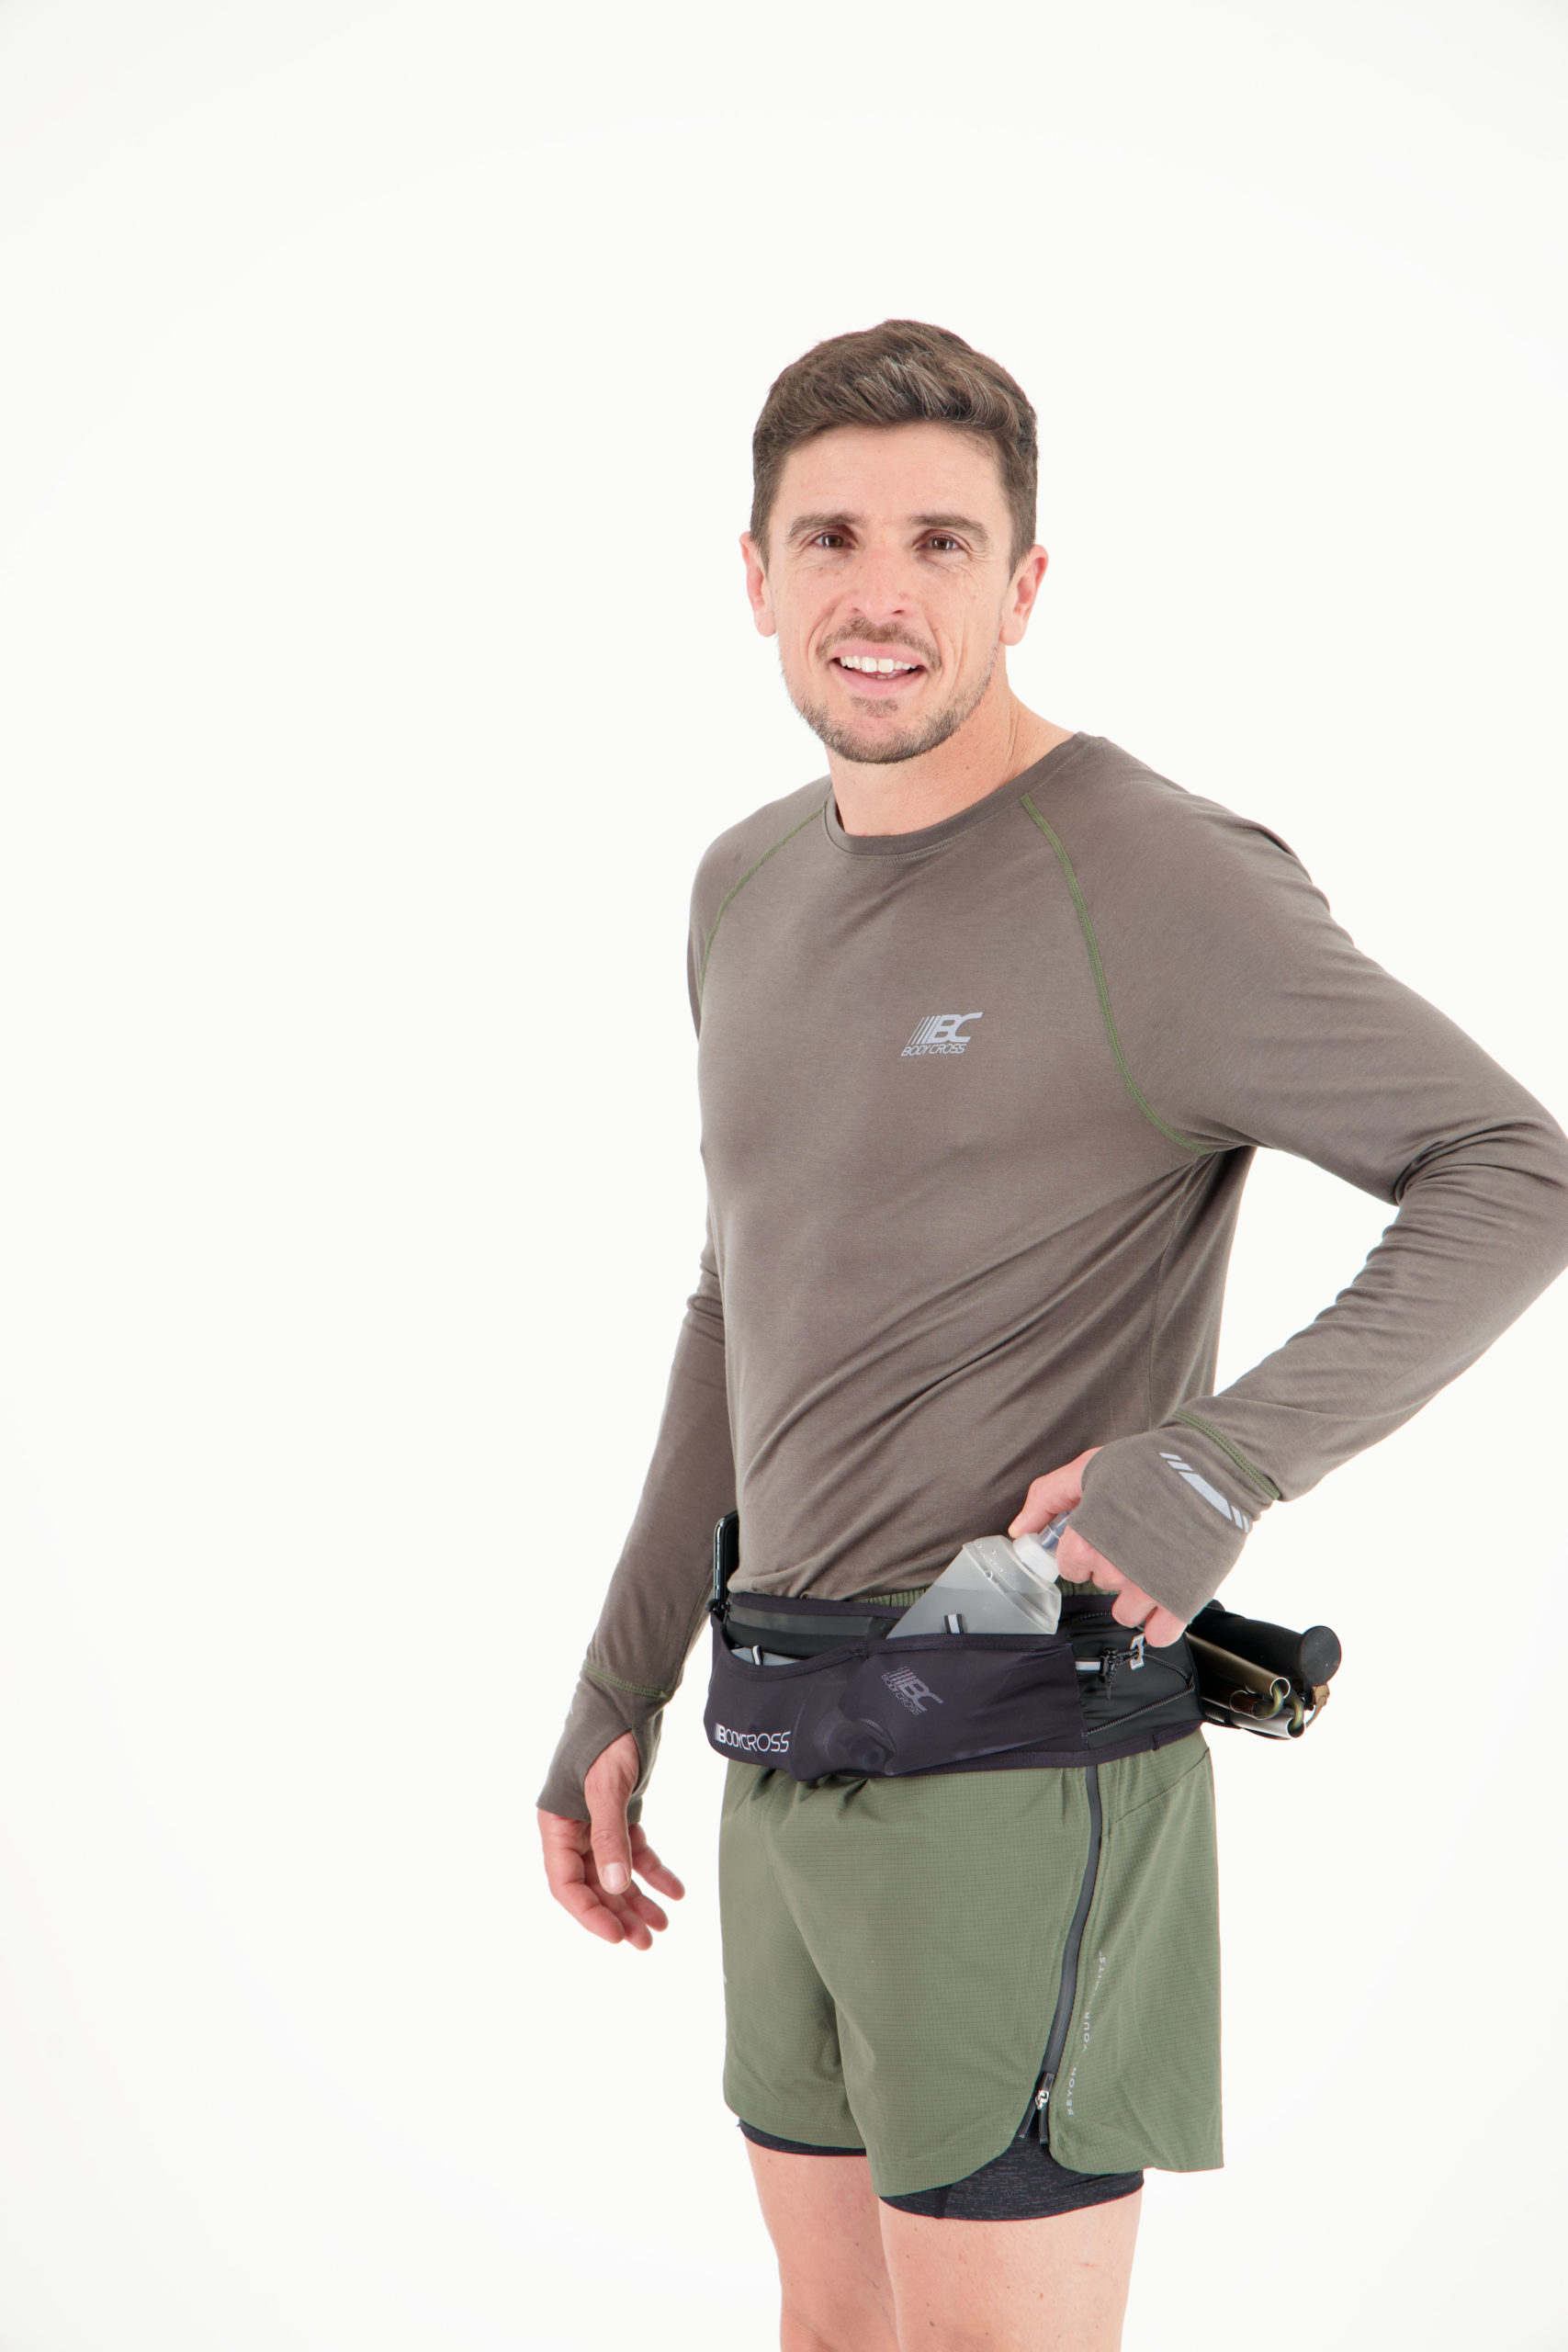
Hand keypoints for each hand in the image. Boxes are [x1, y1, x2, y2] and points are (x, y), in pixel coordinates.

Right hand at [537, 1730, 684, 1950]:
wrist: (629, 1697)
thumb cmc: (609, 1737)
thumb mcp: (608, 1787)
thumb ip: (610, 1838)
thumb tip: (612, 1887)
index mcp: (556, 1823)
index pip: (565, 1883)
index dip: (589, 1913)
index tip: (617, 1936)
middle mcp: (573, 1827)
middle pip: (593, 1883)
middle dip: (618, 1913)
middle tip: (647, 1941)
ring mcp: (597, 1821)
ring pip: (615, 1872)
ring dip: (637, 1898)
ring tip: (663, 1925)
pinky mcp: (622, 1811)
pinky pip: (635, 1851)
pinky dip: (653, 1871)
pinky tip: (676, 1890)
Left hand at [1009, 1446, 1190, 1649]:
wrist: (1213, 1467)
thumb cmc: (1149, 1462)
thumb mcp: (1087, 1467)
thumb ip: (1047, 1498)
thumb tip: (1020, 1531)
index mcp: (1086, 1538)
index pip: (1069, 1566)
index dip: (1083, 1550)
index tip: (1102, 1534)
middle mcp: (1114, 1568)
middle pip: (1100, 1584)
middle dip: (1112, 1564)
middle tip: (1134, 1536)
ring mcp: (1148, 1588)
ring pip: (1126, 1612)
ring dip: (1135, 1594)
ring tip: (1154, 1561)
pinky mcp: (1181, 1600)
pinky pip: (1159, 1633)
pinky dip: (1160, 1622)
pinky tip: (1165, 1598)